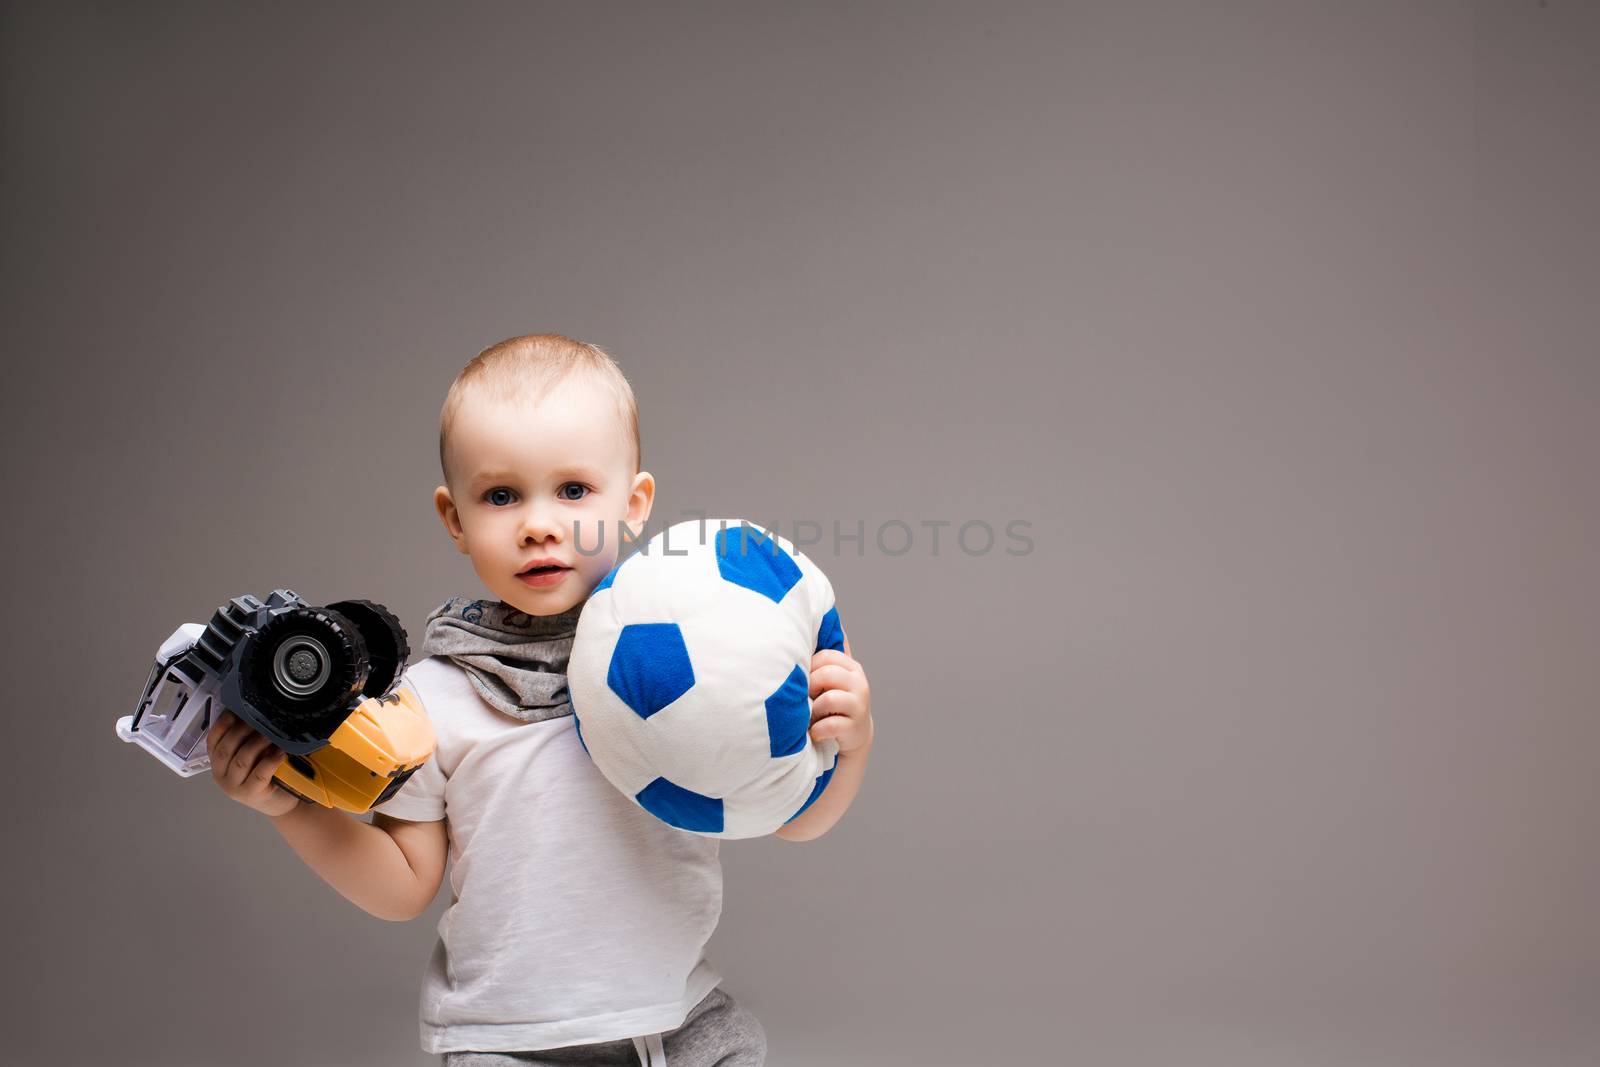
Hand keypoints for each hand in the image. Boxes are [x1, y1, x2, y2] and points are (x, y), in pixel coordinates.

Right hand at [206, 710, 298, 817]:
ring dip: (256, 744)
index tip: (234, 712)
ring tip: (271, 735)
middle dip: (241, 732)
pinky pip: (259, 774)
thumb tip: (254, 714)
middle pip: (225, 749)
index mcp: (218, 763)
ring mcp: (234, 787)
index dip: (222, 725)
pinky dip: (271, 760)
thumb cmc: (266, 775)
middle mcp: (221, 776)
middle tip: (258, 720)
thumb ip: (247, 740)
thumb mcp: (253, 756)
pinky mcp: (251, 794)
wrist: (280, 802)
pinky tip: (281, 752)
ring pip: (241, 760)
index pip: (212, 741)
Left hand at [807, 631, 872, 754]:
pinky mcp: (854, 727)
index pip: (826, 656)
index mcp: (851, 667)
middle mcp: (859, 683)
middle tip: (807, 698)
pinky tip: (815, 731)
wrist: (855, 734)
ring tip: (812, 716)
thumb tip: (827, 620)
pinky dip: (817, 729)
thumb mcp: (833, 677)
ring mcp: (859, 705)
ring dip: (813, 710)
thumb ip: (828, 656)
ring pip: (828, 699)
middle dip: (811, 687)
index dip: (809, 667)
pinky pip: (829, 725)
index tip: (804, 679)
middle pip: (826, 675)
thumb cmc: (836, 701)